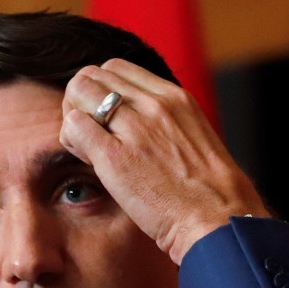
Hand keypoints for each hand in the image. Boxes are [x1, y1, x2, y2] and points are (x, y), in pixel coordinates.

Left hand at [59, 58, 268, 264]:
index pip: (116, 67)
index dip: (102, 90)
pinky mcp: (115, 157)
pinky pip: (74, 125)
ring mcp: (134, 129)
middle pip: (93, 75)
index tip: (106, 118)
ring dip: (74, 116)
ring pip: (79, 92)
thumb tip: (139, 125)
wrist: (217, 220)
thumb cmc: (208, 192)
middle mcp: (154, 105)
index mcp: (174, 97)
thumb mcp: (193, 138)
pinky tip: (85, 158)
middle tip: (90, 132)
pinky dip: (71, 138)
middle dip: (82, 100)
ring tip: (86, 146)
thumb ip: (165, 123)